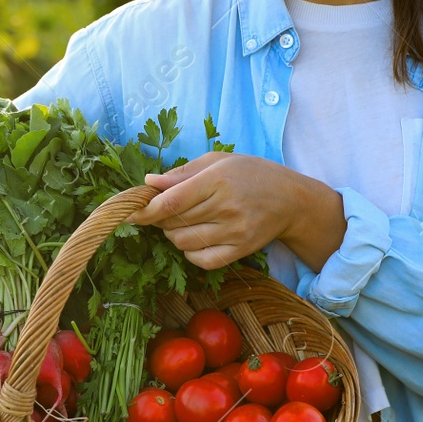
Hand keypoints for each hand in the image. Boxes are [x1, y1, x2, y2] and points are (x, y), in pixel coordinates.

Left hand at [127, 152, 345, 270]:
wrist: (292, 200)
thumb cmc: (252, 174)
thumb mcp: (219, 161)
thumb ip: (183, 172)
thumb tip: (150, 183)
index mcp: (218, 180)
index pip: (172, 202)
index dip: (146, 209)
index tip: (130, 211)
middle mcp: (226, 208)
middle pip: (174, 223)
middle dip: (158, 219)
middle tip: (162, 211)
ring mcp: (234, 233)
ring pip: (184, 243)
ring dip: (173, 235)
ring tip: (181, 222)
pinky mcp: (240, 251)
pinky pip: (202, 260)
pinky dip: (189, 252)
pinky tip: (194, 238)